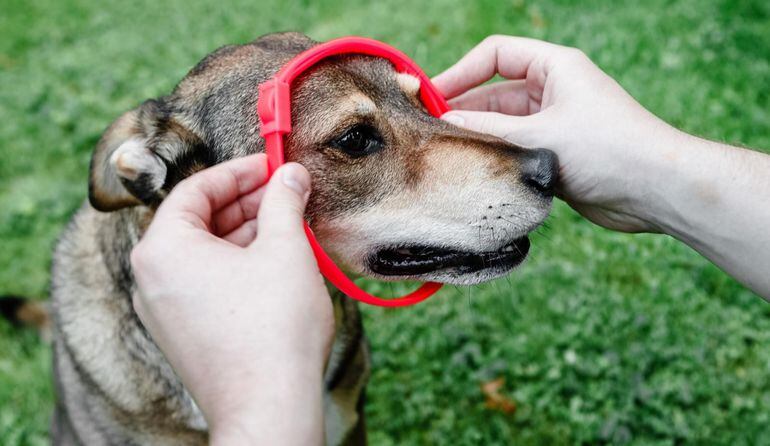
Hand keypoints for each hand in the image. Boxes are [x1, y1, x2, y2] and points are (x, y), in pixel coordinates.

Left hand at [130, 154, 331, 444]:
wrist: (268, 407)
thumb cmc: (272, 329)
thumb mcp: (284, 248)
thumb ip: (284, 201)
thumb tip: (290, 174)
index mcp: (162, 248)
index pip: (197, 189)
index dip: (240, 171)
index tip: (273, 165)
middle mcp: (152, 278)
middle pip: (199, 220)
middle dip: (247, 203)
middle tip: (287, 192)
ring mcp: (164, 311)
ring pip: (205, 253)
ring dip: (246, 234)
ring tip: (290, 226)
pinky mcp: (183, 334)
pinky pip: (206, 283)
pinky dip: (238, 265)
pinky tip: (276, 262)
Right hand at [433, 35, 682, 232]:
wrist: (656, 190)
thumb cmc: (610, 149)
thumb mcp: (541, 135)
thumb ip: (490, 131)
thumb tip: (445, 126)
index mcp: (555, 68)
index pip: (496, 55)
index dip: (461, 71)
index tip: (430, 94)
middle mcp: (553, 92)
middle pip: (494, 93)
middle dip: (463, 110)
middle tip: (431, 132)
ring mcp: (554, 125)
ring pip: (502, 126)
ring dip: (479, 138)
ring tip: (448, 156)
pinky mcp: (555, 156)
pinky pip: (514, 151)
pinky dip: (495, 160)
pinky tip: (474, 174)